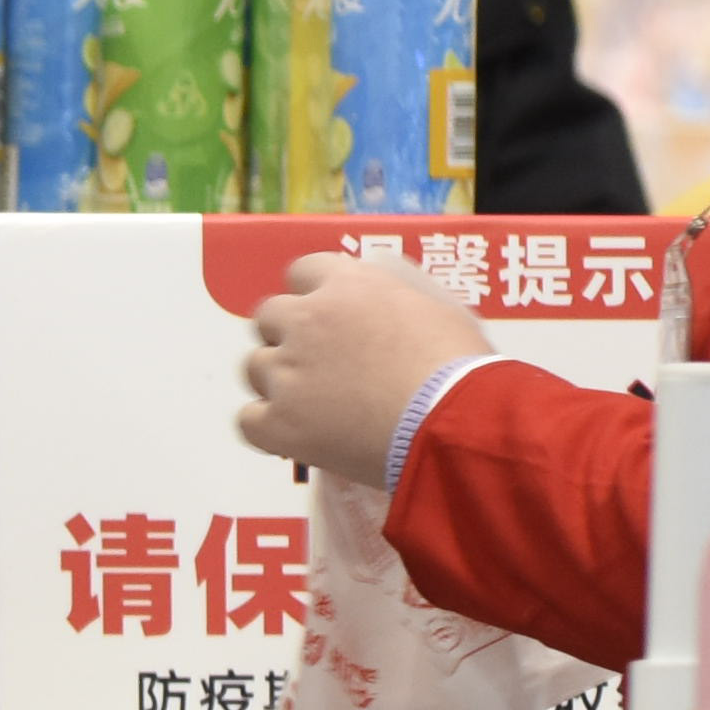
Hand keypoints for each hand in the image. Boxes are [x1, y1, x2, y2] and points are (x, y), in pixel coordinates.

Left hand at [229, 249, 495, 492]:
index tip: (329, 319)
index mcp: (348, 285)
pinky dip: (268, 429)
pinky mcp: (279, 423)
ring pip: (255, 367)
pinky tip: (296, 438)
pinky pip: (248, 420)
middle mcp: (308, 319)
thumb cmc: (461, 370)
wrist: (453, 425)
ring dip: (277, 383)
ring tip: (314, 407)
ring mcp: (288, 372)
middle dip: (287, 337)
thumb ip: (397, 300)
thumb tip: (387, 308)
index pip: (303, 271)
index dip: (314, 296)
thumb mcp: (437, 311)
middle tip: (320, 365)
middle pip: (268, 316)